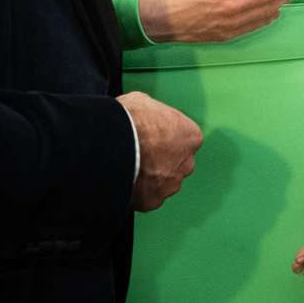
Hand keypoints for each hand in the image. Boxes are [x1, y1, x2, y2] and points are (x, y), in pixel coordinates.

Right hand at [118, 91, 202, 211]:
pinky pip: (147, 196)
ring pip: (163, 182)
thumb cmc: (130, 121)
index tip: (152, 137)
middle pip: (177, 163)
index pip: (184, 138)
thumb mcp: (144, 102)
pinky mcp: (153, 200)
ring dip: (150, 177)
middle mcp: (186, 163)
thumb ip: (153, 113)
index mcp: (190, 136)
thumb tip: (146, 114)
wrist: (113, 144)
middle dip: (162, 160)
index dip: (166, 137)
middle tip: (141, 152)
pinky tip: (125, 180)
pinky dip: (138, 191)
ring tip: (129, 166)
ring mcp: (170, 184)